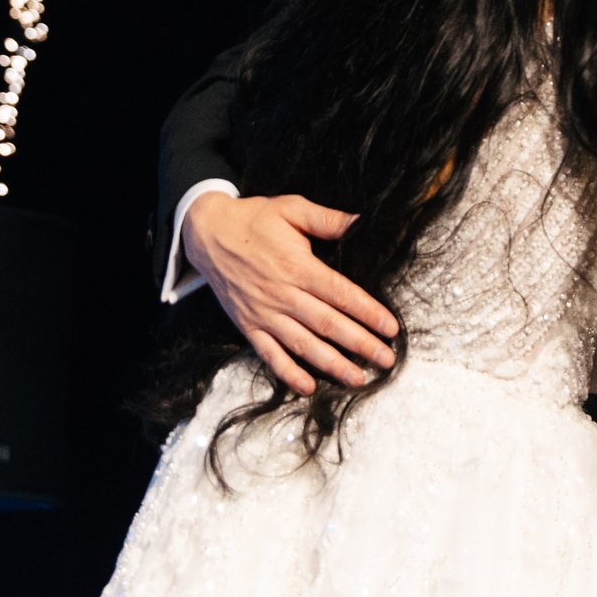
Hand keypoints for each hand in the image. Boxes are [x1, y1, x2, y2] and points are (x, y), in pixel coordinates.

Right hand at [183, 192, 395, 394]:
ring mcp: (264, 314)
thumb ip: (327, 219)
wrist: (206, 233)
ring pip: (303, 345)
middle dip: (360, 344)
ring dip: (332, 364)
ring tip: (358, 379)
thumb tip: (362, 221)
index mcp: (298, 266)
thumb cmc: (253, 219)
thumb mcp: (291, 208)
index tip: (390, 328)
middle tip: (386, 359)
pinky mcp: (248, 326)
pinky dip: (288, 373)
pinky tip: (308, 388)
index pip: (341, 294)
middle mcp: (283, 294)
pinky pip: (270, 355)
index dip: (368, 312)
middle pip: (328, 324)